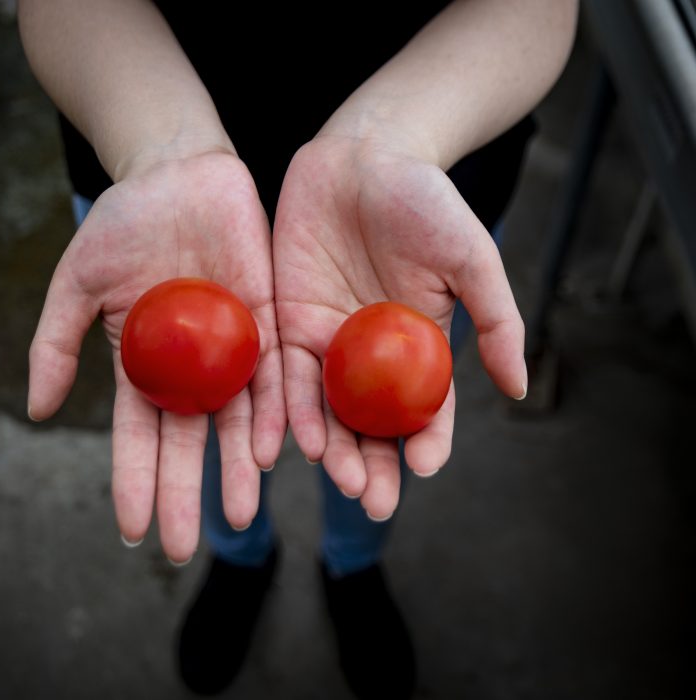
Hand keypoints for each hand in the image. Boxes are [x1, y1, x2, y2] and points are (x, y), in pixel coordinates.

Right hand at [28, 151, 285, 562]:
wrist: (178, 173)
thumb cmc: (124, 223)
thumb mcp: (75, 283)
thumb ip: (55, 344)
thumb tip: (35, 411)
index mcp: (145, 366)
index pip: (136, 437)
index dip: (133, 482)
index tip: (131, 530)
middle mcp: (192, 368)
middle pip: (189, 442)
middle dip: (185, 494)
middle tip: (181, 548)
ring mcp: (232, 349)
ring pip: (239, 421)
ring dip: (238, 470)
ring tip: (240, 516)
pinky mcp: (269, 321)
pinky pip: (276, 375)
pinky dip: (276, 413)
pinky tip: (274, 451)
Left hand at [273, 136, 525, 519]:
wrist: (363, 155)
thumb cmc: (426, 201)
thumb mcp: (472, 258)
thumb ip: (496, 321)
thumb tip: (519, 389)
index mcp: (419, 346)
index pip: (426, 409)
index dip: (428, 441)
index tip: (425, 468)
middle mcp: (372, 355)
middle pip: (372, 423)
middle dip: (372, 465)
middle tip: (372, 501)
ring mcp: (327, 342)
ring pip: (327, 409)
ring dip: (331, 448)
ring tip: (336, 478)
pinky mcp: (286, 322)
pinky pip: (282, 374)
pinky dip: (286, 409)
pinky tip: (287, 441)